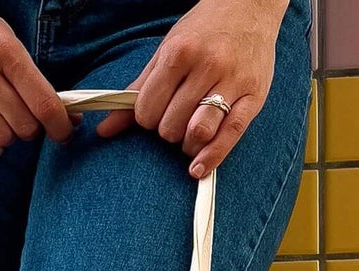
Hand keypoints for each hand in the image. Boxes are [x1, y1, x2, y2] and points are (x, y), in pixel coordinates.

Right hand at [0, 0, 73, 158]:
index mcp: (3, 49)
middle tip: (25, 119)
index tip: (64, 132)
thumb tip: (62, 116)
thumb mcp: (5, 40)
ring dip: (8, 136)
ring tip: (3, 122)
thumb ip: (30, 77)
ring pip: (0, 136)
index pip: (42, 102)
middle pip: (23, 124)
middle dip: (31, 128)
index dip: (59, 125)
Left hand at [96, 0, 285, 177]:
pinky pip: (230, 135)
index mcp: (179, 53)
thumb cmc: (203, 32)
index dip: (146, 118)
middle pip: (171, 125)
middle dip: (166, 130)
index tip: (154, 112)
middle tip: (174, 119)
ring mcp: (232, 81)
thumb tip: (105, 130)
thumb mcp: (165, 52)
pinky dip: (211, 157)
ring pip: (197, 133)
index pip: (148, 109)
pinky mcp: (253, 96)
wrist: (249, 7)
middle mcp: (207, 65)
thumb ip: (138, 91)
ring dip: (186, 144)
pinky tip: (198, 168)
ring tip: (188, 134)